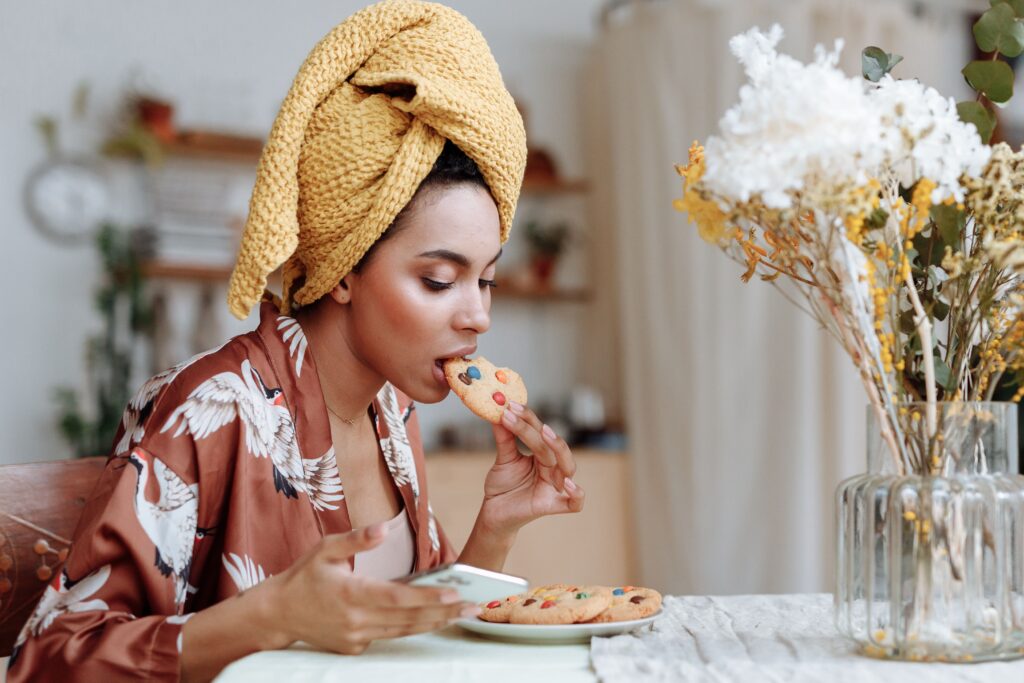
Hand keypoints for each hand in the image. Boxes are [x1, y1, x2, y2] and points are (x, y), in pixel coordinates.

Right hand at [256, 525, 477, 653]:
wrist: (277, 613)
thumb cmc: (304, 576)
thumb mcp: (325, 548)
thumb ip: (356, 538)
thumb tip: (383, 528)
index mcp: (350, 593)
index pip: (398, 597)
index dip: (428, 596)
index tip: (454, 593)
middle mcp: (356, 619)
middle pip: (408, 618)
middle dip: (444, 612)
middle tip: (473, 606)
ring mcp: (355, 637)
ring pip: (404, 631)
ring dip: (434, 622)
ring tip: (461, 613)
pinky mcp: (355, 647)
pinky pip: (390, 637)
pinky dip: (412, 629)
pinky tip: (433, 619)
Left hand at [479, 401, 585, 534]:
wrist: (493, 513)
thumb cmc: (502, 486)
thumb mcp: (503, 459)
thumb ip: (505, 437)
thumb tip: (498, 412)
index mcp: (542, 455)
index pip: (540, 432)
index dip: (528, 418)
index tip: (510, 406)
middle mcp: (552, 469)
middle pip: (554, 447)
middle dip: (541, 431)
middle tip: (523, 417)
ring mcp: (554, 487)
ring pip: (568, 467)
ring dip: (559, 449)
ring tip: (544, 434)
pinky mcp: (551, 506)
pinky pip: (574, 503)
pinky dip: (576, 494)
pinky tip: (567, 484)